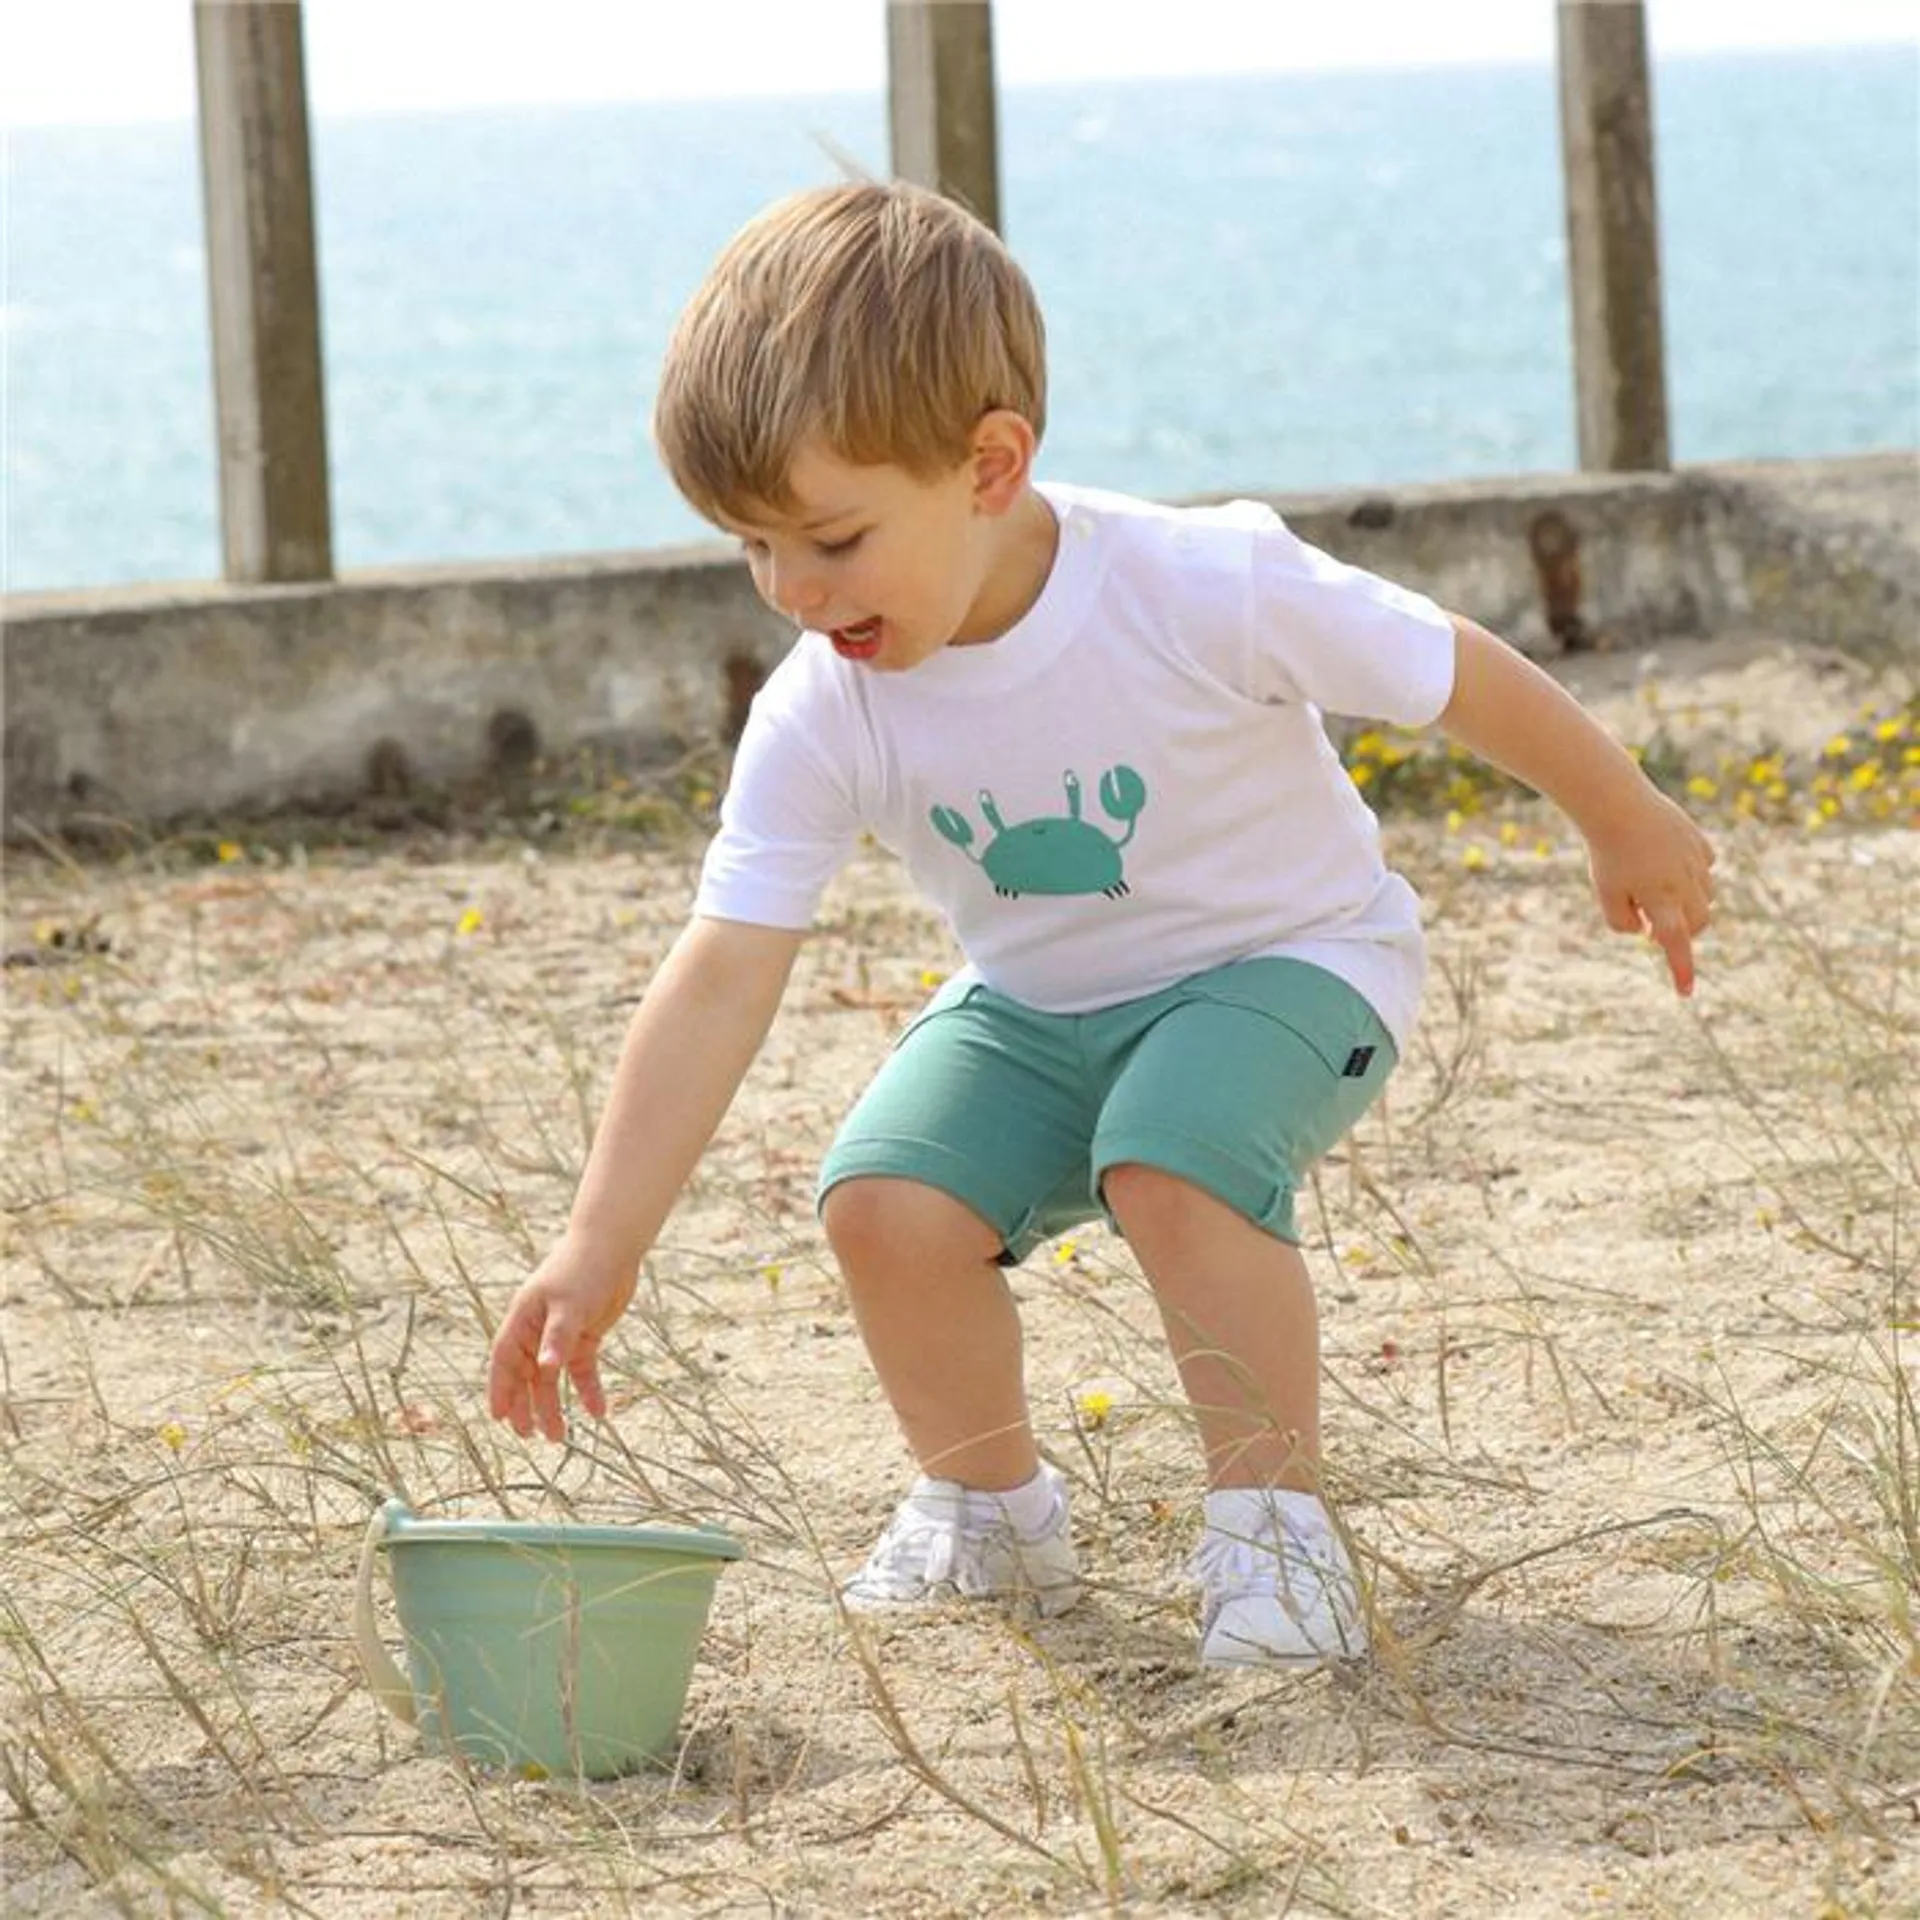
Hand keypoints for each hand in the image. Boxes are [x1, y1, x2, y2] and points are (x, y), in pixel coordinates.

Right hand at [486, 1237, 637, 1441]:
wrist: (613, 1246)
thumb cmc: (584, 1270)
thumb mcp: (570, 1305)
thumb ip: (558, 1338)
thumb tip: (545, 1370)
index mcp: (524, 1319)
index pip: (505, 1360)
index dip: (500, 1388)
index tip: (499, 1417)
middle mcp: (538, 1329)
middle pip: (526, 1374)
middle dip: (526, 1405)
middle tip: (531, 1436)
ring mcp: (561, 1333)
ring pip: (551, 1376)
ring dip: (553, 1404)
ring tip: (559, 1437)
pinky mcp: (585, 1335)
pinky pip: (582, 1369)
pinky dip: (588, 1390)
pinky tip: (598, 1412)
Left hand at [1585, 788, 1716, 995]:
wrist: (1616, 804)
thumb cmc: (1608, 854)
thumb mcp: (1606, 894)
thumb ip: (1623, 923)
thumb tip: (1647, 930)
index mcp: (1660, 900)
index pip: (1675, 944)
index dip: (1681, 970)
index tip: (1685, 992)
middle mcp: (1684, 884)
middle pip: (1699, 924)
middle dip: (1683, 931)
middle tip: (1652, 922)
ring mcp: (1696, 862)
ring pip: (1706, 896)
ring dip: (1688, 902)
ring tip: (1656, 887)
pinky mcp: (1699, 843)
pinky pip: (1705, 867)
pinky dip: (1692, 874)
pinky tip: (1670, 863)